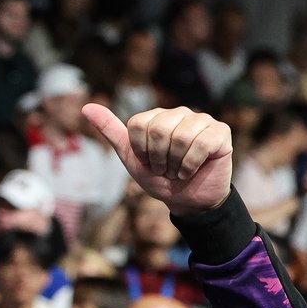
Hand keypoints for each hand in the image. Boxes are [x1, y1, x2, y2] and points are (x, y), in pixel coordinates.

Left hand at [83, 104, 231, 217]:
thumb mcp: (130, 158)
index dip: (140, 151)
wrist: (187, 200)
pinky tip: (192, 170)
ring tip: (178, 170)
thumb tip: (86, 107)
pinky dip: (190, 165)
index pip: (137, 125)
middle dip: (157, 159)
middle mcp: (179, 113)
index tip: (148, 162)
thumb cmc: (160, 179)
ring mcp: (201, 120)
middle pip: (158, 129)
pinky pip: (200, 144)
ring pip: (181, 137)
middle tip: (165, 169)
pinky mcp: (220, 131)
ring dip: (175, 165)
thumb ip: (110, 131)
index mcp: (156, 117)